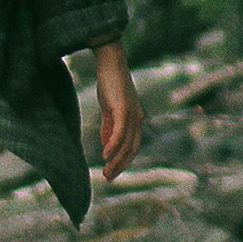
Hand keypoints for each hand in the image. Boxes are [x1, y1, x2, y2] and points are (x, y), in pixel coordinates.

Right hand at [93, 40, 145, 181]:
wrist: (111, 63)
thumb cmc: (110, 85)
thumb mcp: (109, 109)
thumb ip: (109, 127)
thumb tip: (108, 146)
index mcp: (136, 120)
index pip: (133, 147)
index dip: (124, 162)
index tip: (112, 173)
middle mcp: (137, 119)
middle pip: (132, 150)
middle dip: (120, 166)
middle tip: (108, 178)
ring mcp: (132, 114)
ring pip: (126, 144)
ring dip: (116, 160)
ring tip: (106, 172)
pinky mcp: (123, 109)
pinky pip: (119, 132)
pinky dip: (113, 146)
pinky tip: (105, 155)